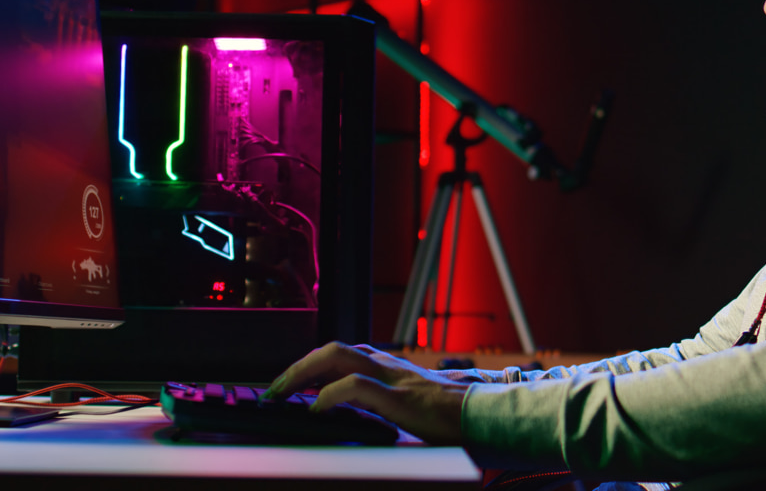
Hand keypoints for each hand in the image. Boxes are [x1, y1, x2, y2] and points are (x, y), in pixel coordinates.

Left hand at [265, 342, 468, 444]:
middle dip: (298, 366)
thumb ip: (390, 405)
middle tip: (275, 389)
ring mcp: (394, 380)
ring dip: (302, 373)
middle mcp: (389, 367)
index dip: (312, 366)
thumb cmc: (457, 416)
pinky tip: (316, 410)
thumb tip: (356, 415)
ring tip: (282, 393)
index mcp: (392, 369)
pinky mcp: (400, 399)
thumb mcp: (416, 406)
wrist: (490, 416)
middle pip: (333, 349)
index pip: (344, 355)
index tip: (289, 385)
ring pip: (338, 356)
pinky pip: (356, 388)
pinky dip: (329, 397)